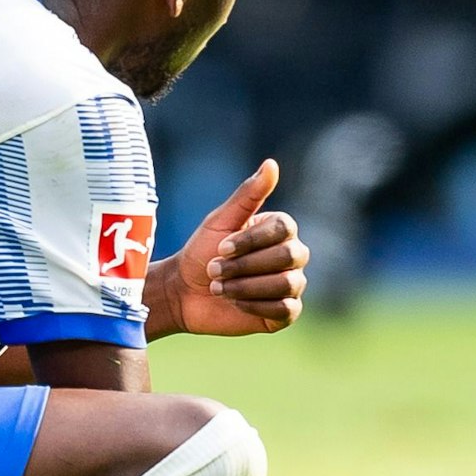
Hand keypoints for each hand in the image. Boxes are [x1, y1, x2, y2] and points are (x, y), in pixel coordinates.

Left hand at [147, 159, 307, 337]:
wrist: (184, 292)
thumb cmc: (201, 252)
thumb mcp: (220, 221)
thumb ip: (247, 195)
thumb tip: (271, 164)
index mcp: (279, 230)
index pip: (283, 229)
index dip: (251, 240)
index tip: (220, 247)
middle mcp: (292, 255)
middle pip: (289, 256)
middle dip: (246, 265)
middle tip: (214, 269)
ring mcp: (291, 284)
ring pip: (286, 284)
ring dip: (246, 286)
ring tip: (218, 287)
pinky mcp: (284, 312)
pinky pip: (284, 309)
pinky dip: (254, 305)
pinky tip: (233, 301)